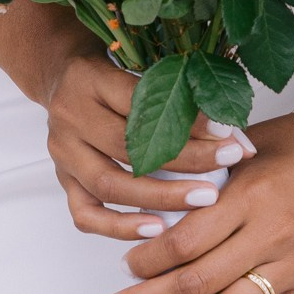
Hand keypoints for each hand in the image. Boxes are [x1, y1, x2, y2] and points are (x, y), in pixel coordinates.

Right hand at [43, 49, 255, 242]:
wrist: (61, 76)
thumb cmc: (111, 72)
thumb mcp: (136, 65)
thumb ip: (175, 92)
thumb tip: (232, 131)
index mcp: (90, 79)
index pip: (140, 102)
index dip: (185, 119)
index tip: (225, 132)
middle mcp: (71, 116)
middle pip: (127, 147)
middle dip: (183, 160)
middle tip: (226, 167)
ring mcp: (63, 154)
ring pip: (108, 185)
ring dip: (160, 197)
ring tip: (202, 200)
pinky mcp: (62, 182)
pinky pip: (86, 215)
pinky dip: (121, 227)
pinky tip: (157, 229)